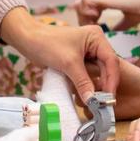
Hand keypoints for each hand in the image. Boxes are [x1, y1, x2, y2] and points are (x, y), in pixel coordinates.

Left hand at [0, 7, 118, 103]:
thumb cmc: (47, 44)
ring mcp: (88, 51)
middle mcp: (95, 43)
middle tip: (105, 103)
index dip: (112, 80)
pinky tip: (88, 94)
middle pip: (107, 66)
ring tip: (98, 101)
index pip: (111, 60)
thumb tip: (93, 101)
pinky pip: (88, 73)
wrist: (27, 39)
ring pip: (98, 71)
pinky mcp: (79, 59)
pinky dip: (88, 83)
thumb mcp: (68, 64)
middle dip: (105, 84)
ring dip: (97, 85)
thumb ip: (83, 82)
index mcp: (97, 37)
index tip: (110, 97)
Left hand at [70, 0, 139, 28]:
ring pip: (80, 3)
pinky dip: (88, 14)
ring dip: (84, 18)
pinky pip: (85, 1)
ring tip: (94, 30)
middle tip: (91, 34)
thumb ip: (118, 26)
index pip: (88, 6)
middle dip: (83, 20)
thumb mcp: (129, 19)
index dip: (87, 20)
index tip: (94, 33)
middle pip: (81, 4)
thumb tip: (111, 35)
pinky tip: (97, 23)